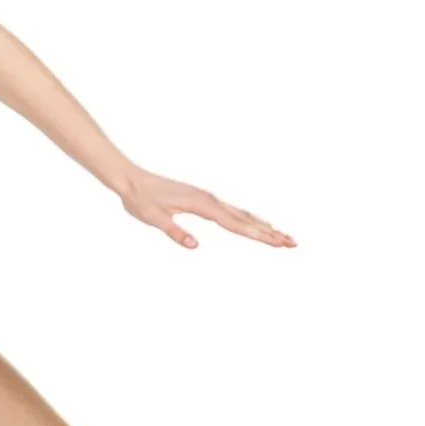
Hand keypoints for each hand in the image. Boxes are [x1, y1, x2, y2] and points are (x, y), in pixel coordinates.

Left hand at [117, 169, 295, 249]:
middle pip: (246, 219)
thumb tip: (195, 246)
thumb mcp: (153, 218)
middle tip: (293, 243)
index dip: (258, 235)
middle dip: (270, 232)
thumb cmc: (141, 199)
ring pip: (242, 214)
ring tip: (283, 236)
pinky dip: (250, 218)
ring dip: (264, 226)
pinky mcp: (204, 199)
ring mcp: (209, 198)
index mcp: (201, 205)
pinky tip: (258, 223)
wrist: (131, 179)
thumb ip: (174, 232)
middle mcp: (210, 200)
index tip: (277, 242)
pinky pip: (233, 211)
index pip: (236, 224)